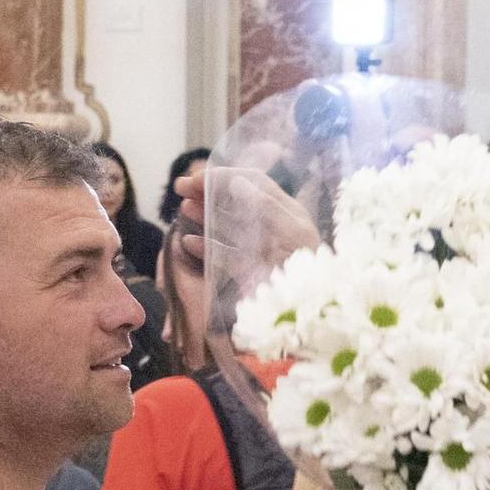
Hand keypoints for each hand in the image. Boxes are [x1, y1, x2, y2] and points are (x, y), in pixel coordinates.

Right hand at [177, 167, 319, 276]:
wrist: (308, 313)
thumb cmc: (308, 270)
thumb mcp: (292, 233)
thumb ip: (266, 207)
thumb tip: (237, 181)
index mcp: (287, 212)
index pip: (253, 183)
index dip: (225, 176)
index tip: (198, 177)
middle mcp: (272, 227)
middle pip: (237, 201)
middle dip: (208, 192)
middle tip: (180, 187)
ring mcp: (259, 250)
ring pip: (227, 226)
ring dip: (204, 215)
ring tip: (184, 208)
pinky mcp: (248, 273)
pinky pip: (224, 257)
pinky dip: (206, 248)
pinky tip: (189, 242)